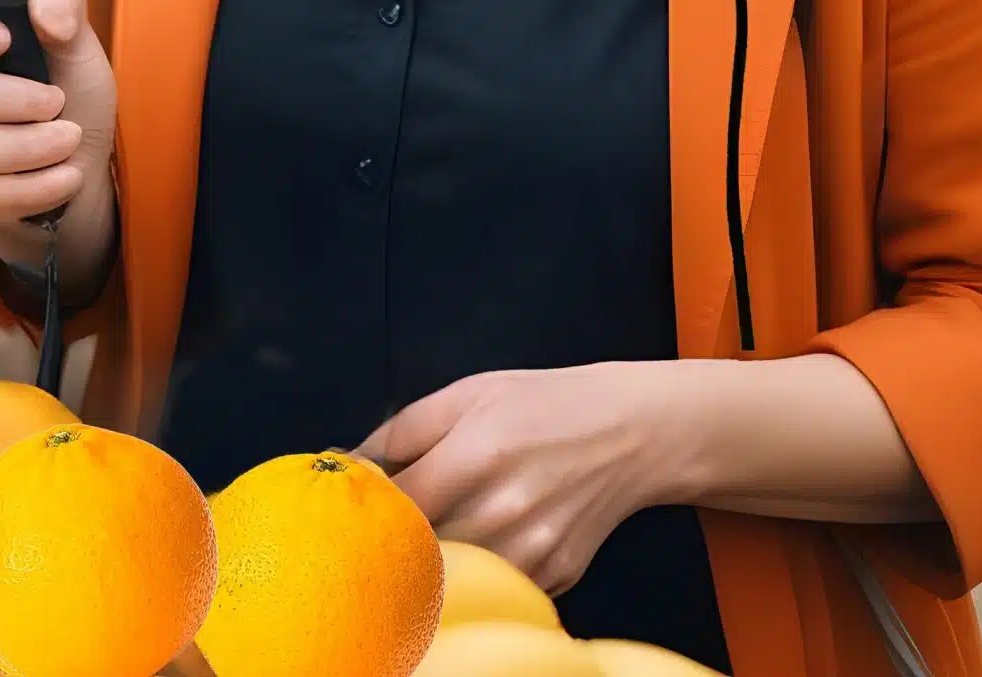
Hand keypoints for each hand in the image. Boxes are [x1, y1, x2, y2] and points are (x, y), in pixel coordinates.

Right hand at [0, 0, 117, 285]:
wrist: (79, 157)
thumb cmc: (66, 82)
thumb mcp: (76, 35)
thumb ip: (62, 0)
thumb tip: (48, 18)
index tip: (6, 40)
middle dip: (0, 99)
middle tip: (57, 102)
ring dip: (20, 148)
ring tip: (70, 141)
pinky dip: (24, 189)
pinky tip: (64, 178)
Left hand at [359, 363, 708, 596]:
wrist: (632, 432)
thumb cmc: (543, 405)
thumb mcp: (468, 393)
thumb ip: (403, 429)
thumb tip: (349, 463)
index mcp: (477, 454)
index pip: (397, 504)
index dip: (367, 506)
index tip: (353, 503)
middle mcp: (504, 509)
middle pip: (419, 549)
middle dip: (392, 540)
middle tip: (380, 528)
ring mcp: (532, 551)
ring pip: (452, 578)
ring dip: (429, 563)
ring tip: (425, 538)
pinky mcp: (553, 576)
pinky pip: (494, 588)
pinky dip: (474, 575)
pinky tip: (476, 546)